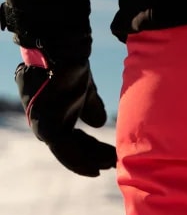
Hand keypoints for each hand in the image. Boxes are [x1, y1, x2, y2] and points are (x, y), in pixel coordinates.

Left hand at [15, 50, 116, 176]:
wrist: (60, 51)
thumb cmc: (71, 67)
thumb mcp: (85, 92)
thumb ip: (91, 108)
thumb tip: (99, 123)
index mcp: (51, 117)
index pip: (70, 142)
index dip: (90, 153)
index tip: (109, 159)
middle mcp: (42, 124)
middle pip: (70, 151)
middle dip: (94, 158)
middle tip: (115, 162)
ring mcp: (42, 126)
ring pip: (69, 154)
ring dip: (93, 160)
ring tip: (113, 161)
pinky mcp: (46, 126)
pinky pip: (66, 151)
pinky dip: (84, 159)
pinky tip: (102, 162)